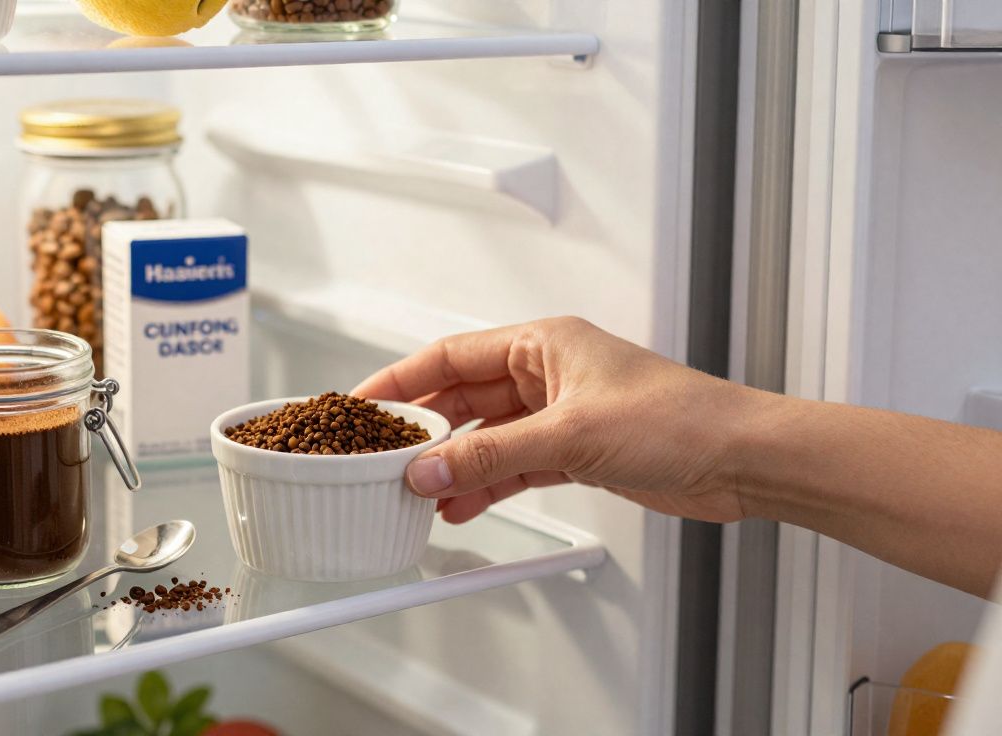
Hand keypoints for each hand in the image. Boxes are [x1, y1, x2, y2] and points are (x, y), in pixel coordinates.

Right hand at [353, 317, 768, 523]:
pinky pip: (512, 466)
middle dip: (424, 433)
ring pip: (486, 438)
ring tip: (416, 491)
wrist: (740, 458)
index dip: (402, 379)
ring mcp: (560, 414)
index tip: (366, 404)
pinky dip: (486, 485)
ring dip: (453, 466)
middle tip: (384, 459)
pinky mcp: (576, 452)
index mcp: (544, 343)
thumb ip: (492, 456)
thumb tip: (432, 470)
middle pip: (463, 400)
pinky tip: (460, 504)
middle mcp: (547, 374)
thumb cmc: (681, 417)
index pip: (451, 355)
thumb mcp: (570, 435)